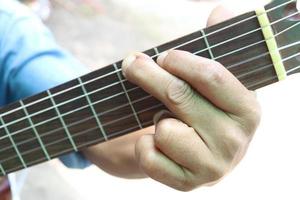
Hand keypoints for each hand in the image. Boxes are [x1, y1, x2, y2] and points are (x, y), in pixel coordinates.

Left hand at [121, 7, 260, 190]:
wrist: (197, 150)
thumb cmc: (203, 107)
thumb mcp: (214, 79)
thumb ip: (218, 45)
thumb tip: (221, 11)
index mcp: (248, 109)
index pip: (212, 76)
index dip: (180, 60)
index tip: (163, 55)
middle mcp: (236, 142)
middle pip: (178, 96)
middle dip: (147, 74)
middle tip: (133, 63)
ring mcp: (212, 167)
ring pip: (164, 130)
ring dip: (156, 119)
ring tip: (167, 120)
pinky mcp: (187, 184)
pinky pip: (150, 157)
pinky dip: (146, 145)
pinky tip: (158, 141)